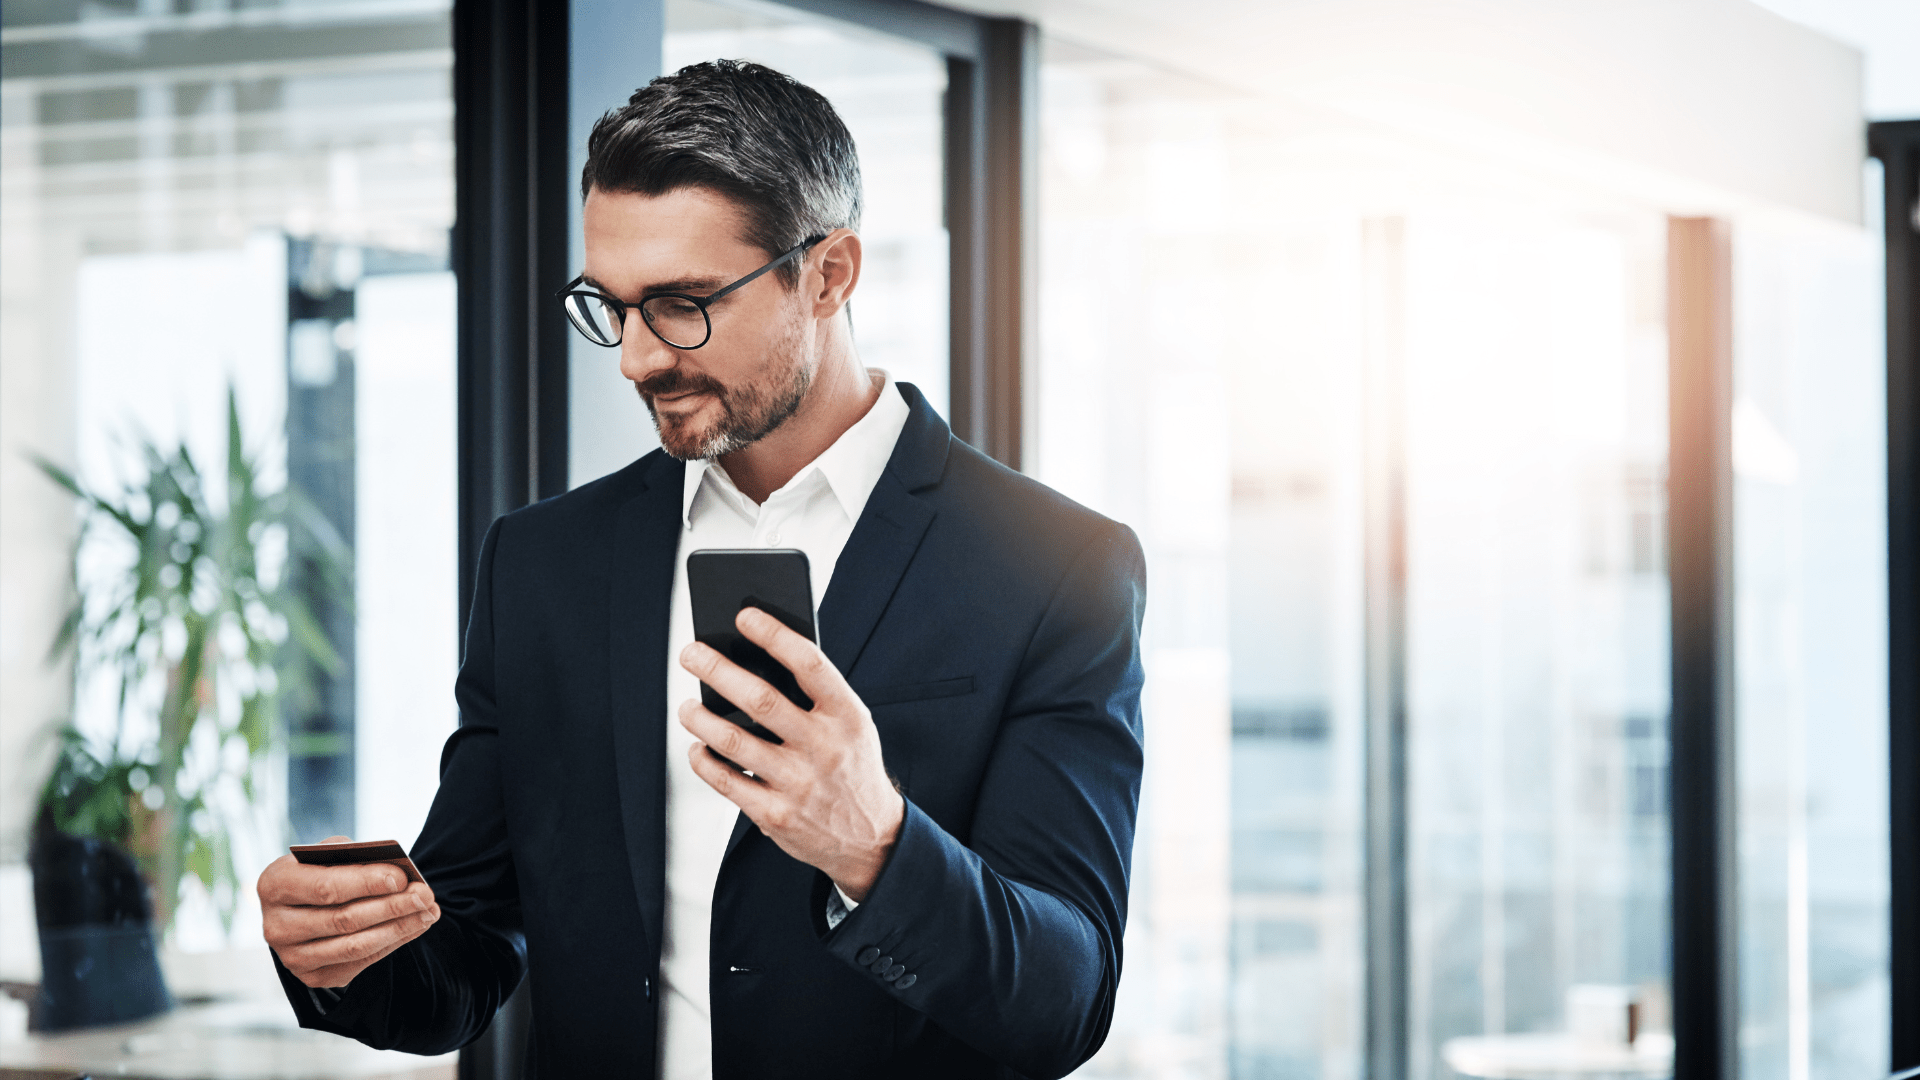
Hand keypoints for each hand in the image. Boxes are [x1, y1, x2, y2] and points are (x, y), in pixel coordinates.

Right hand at [259, 835, 440, 988]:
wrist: (302, 908)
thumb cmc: (321, 872)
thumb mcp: (328, 856)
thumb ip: (353, 858)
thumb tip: (393, 869)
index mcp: (274, 885)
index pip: (325, 887)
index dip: (366, 883)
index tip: (402, 877)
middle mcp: (276, 926)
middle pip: (344, 920)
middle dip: (391, 906)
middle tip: (426, 895)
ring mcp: (292, 956)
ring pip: (355, 946)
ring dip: (399, 928)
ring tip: (428, 912)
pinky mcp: (312, 976)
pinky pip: (359, 962)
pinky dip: (393, 943)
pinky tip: (416, 926)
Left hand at [679, 607, 903, 900]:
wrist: (871, 838)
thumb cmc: (851, 767)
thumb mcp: (852, 726)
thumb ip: (815, 698)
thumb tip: (755, 660)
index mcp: (847, 716)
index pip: (809, 665)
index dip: (775, 635)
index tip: (744, 616)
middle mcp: (824, 748)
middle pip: (760, 700)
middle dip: (717, 670)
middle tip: (691, 654)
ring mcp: (798, 784)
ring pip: (732, 741)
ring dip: (700, 718)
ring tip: (688, 706)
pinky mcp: (776, 815)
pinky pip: (725, 781)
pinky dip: (703, 760)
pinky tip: (698, 748)